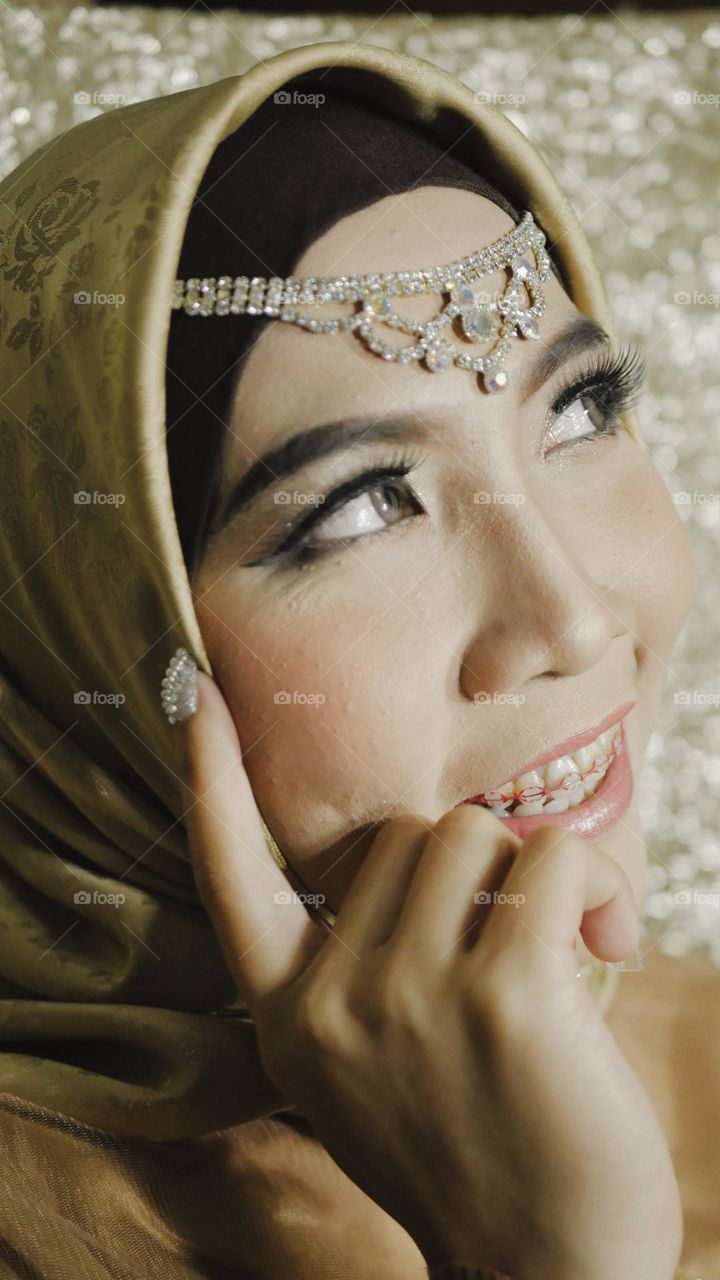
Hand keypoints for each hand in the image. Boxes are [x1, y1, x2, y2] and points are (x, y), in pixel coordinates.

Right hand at [184, 671, 682, 1279]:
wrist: (546, 1270)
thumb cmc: (472, 1147)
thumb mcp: (368, 1066)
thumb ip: (355, 967)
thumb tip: (411, 855)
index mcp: (288, 1014)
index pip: (230, 873)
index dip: (208, 777)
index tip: (194, 696)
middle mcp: (331, 1000)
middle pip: (402, 832)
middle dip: (466, 870)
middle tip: (514, 937)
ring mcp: (407, 994)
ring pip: (472, 834)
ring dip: (531, 873)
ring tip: (568, 945)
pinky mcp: (502, 992)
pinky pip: (549, 858)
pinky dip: (594, 885)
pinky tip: (611, 945)